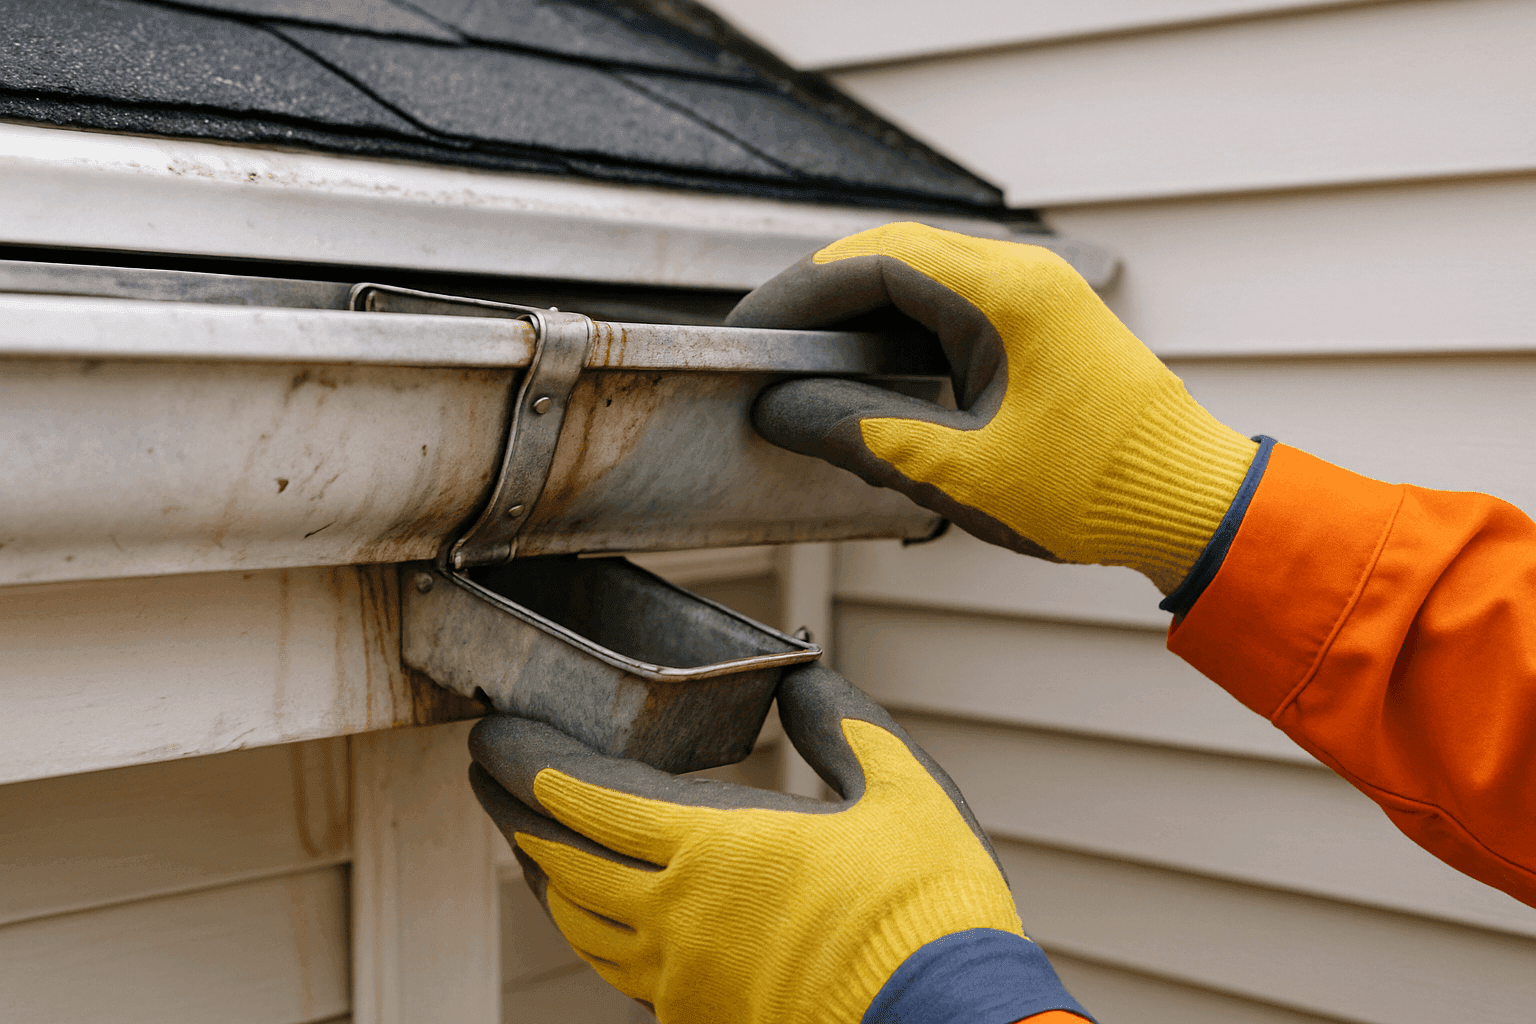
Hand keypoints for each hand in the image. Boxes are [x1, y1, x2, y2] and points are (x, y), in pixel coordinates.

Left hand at [469, 664, 1089, 1023]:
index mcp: (715, 846)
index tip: (492, 733)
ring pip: (575, 923)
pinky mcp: (700, 1022)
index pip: (584, 794)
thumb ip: (839, 722)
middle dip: (509, 808)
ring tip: (526, 838)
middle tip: (484, 773)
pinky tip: (597, 916)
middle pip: (557, 857)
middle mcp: (676, 917)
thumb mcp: (900, 785)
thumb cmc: (928, 907)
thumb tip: (801, 678)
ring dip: (540, 871)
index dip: (526, 760)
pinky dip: (586, 928)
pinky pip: (616, 970)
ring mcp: (680, 980)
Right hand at [728, 222, 1257, 594]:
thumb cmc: (1093, 491)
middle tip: (762, 351)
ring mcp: (1034, 297)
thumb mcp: (956, 471)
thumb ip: (857, 431)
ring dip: (855, 320)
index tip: (748, 333)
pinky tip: (863, 378)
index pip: (871, 260)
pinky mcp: (1040, 326)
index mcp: (1004, 294)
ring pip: (917, 281)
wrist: (1191, 504)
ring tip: (800, 368)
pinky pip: (950, 308)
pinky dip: (897, 336)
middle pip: (889, 257)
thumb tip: (780, 410)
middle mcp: (1021, 277)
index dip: (796, 295)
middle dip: (816, 303)